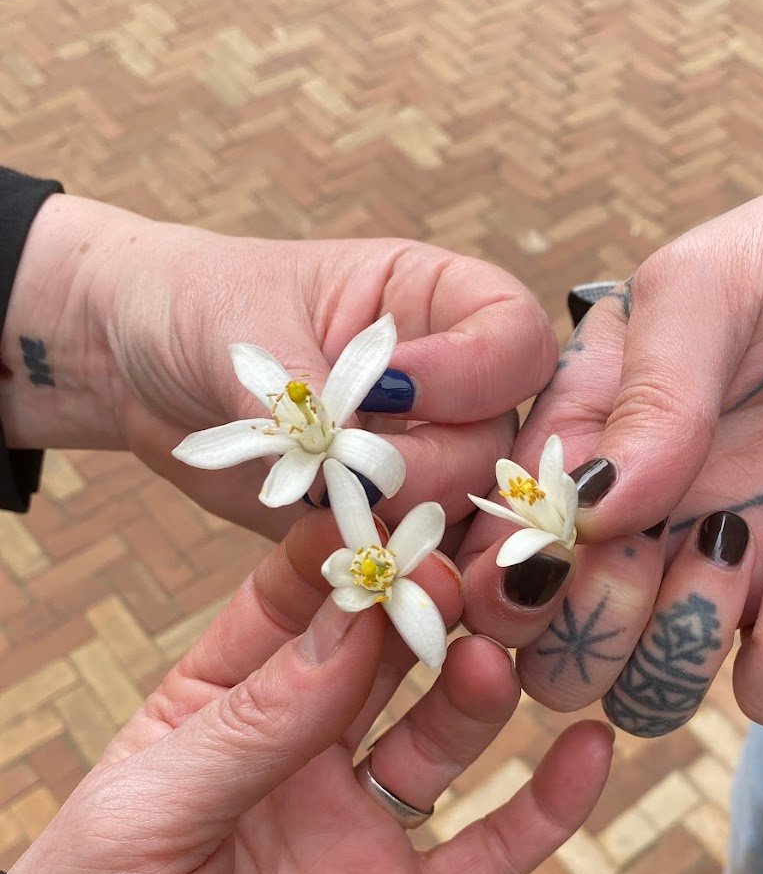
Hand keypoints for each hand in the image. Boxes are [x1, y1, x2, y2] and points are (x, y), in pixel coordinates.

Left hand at [0, 194, 555, 536]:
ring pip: (467, 514)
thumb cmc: (191, 306)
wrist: (134, 370)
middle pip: (500, 443)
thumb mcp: (242, 322)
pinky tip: (341, 566)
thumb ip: (307, 388)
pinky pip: (418, 561)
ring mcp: (421, 455)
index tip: (392, 388)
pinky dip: (387, 573)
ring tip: (322, 514)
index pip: (518, 338)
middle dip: (431, 469)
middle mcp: (447, 383)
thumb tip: (353, 462)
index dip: (476, 374)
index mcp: (434, 300)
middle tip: (348, 477)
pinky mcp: (384, 520)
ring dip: (404, 527)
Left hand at [2, 510, 612, 873]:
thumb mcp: (153, 812)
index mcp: (217, 710)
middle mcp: (296, 754)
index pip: (289, 607)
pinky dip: (546, 810)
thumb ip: (260, 721)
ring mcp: (356, 826)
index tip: (402, 515)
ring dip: (479, 694)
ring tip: (501, 659)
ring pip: (442, 739)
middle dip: (427, 611)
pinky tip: (592, 754)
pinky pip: (489, 851)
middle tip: (479, 570)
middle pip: (380, 660)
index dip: (344, 560)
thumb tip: (355, 619)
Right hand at [461, 187, 762, 727]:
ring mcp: (706, 580)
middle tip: (645, 543)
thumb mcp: (700, 291)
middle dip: (590, 629)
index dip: (497, 592)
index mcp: (570, 464)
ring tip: (736, 538)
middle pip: (553, 667)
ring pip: (645, 699)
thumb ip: (647, 395)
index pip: (492, 570)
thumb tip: (595, 511)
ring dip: (681, 644)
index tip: (545, 554)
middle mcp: (625, 541)